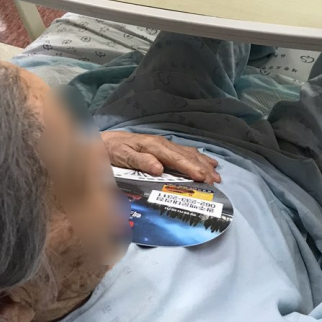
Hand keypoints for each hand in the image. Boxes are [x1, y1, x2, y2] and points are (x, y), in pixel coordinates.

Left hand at [101, 131, 219, 183]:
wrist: (104, 141)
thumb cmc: (112, 150)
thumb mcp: (121, 156)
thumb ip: (140, 161)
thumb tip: (158, 168)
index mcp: (153, 147)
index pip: (176, 159)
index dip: (190, 168)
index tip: (202, 177)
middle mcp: (162, 144)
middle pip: (187, 156)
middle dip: (202, 168)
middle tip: (214, 181)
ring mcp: (165, 144)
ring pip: (189, 153)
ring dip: (204, 164)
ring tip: (216, 175)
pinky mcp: (165, 147)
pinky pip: (186, 151)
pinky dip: (199, 157)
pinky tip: (208, 162)